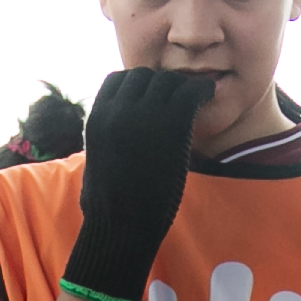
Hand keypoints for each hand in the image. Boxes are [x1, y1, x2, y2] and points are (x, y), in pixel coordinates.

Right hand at [62, 65, 208, 298]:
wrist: (121, 225)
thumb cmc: (106, 209)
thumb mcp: (94, 165)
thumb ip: (101, 144)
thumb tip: (99, 148)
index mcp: (97, 118)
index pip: (117, 79)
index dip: (136, 85)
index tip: (151, 96)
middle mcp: (118, 110)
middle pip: (144, 75)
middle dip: (160, 83)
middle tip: (177, 98)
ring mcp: (145, 115)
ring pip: (168, 80)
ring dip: (181, 87)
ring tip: (195, 97)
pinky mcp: (172, 124)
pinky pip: (191, 92)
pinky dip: (202, 91)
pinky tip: (207, 97)